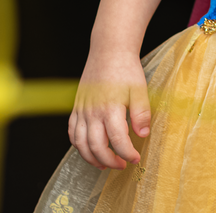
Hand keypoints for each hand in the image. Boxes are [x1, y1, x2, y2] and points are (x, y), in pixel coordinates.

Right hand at [68, 49, 151, 169]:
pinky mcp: (76, 107)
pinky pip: (72, 132)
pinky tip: (89, 149)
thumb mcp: (140, 89)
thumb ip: (141, 113)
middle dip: (110, 161)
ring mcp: (82, 110)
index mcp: (110, 108)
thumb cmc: (126, 69)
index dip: (127, 153)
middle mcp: (92, 112)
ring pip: (80, 143)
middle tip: (122, 164)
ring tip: (105, 164)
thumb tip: (143, 134)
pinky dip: (78, 146)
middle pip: (96, 146)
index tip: (135, 158)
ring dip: (92, 158)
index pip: (117, 140)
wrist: (108, 51)